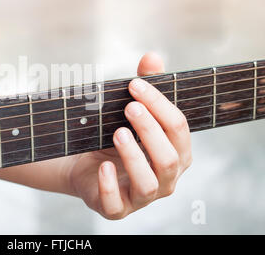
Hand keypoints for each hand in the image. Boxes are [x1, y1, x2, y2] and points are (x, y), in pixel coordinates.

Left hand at [66, 52, 191, 218]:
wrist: (85, 164)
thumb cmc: (116, 137)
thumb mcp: (131, 112)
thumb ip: (146, 86)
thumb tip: (152, 56)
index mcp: (176, 152)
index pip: (178, 128)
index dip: (160, 104)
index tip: (135, 84)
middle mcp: (166, 178)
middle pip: (169, 157)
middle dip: (150, 130)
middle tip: (129, 107)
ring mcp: (142, 196)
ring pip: (148, 182)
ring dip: (134, 156)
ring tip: (118, 132)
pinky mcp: (117, 208)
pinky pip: (117, 204)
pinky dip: (110, 186)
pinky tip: (102, 166)